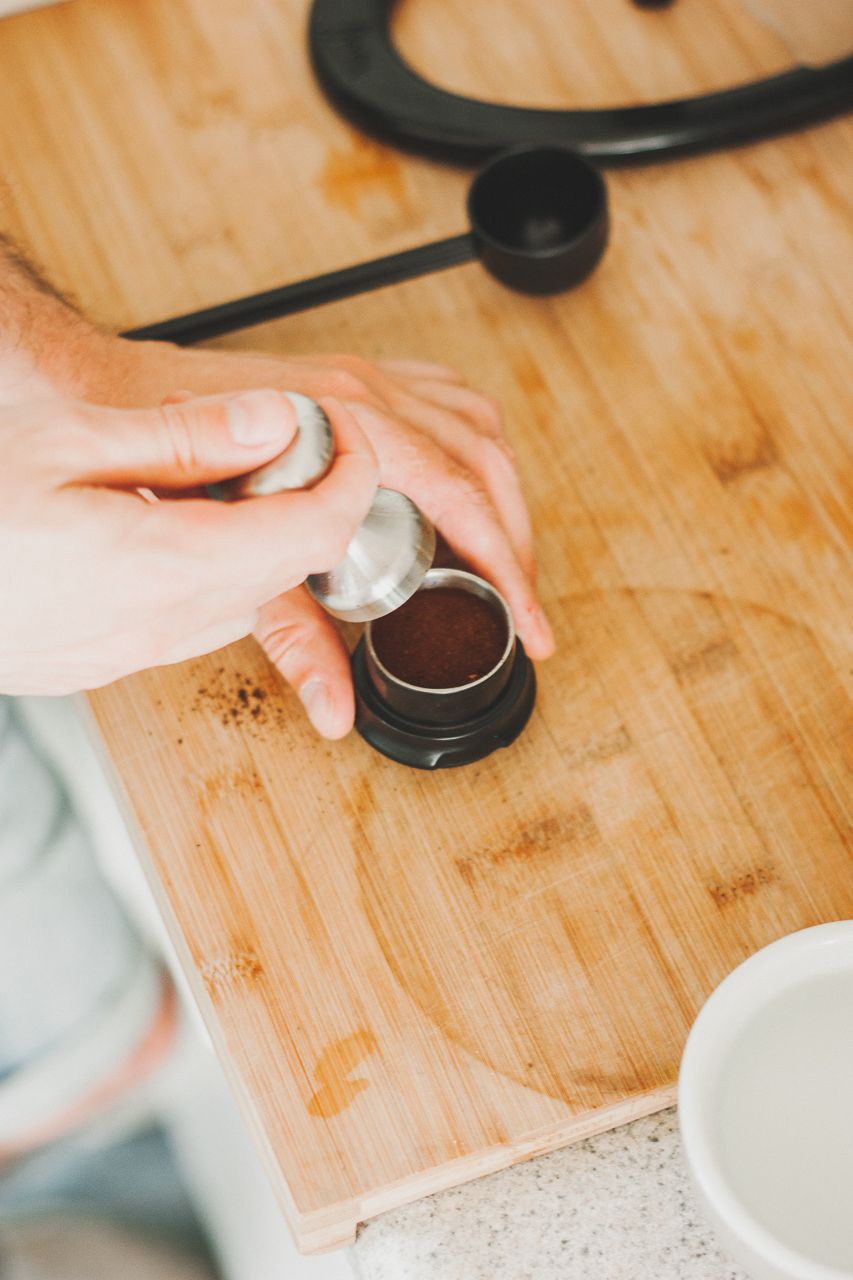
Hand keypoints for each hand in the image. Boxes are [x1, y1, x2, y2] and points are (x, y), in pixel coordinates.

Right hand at [0, 390, 376, 694]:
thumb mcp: (65, 439)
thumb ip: (183, 437)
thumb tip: (272, 421)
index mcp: (158, 566)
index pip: (310, 531)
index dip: (348, 478)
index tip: (341, 438)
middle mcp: (155, 626)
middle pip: (285, 569)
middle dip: (306, 503)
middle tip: (275, 443)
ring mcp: (125, 653)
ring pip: (242, 600)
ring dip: (258, 542)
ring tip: (212, 479)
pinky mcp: (100, 661)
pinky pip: (192, 621)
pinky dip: (211, 571)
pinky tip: (167, 527)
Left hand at [91, 338, 554, 735]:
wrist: (119, 393)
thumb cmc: (167, 462)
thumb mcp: (237, 560)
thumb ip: (295, 638)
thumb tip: (334, 705)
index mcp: (350, 427)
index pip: (463, 500)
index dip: (509, 570)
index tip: (529, 622)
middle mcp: (368, 392)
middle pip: (487, 465)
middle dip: (519, 544)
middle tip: (524, 608)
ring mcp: (366, 376)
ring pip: (478, 426)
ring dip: (504, 494)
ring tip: (509, 555)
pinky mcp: (357, 375)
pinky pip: (448, 398)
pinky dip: (474, 446)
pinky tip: (472, 480)